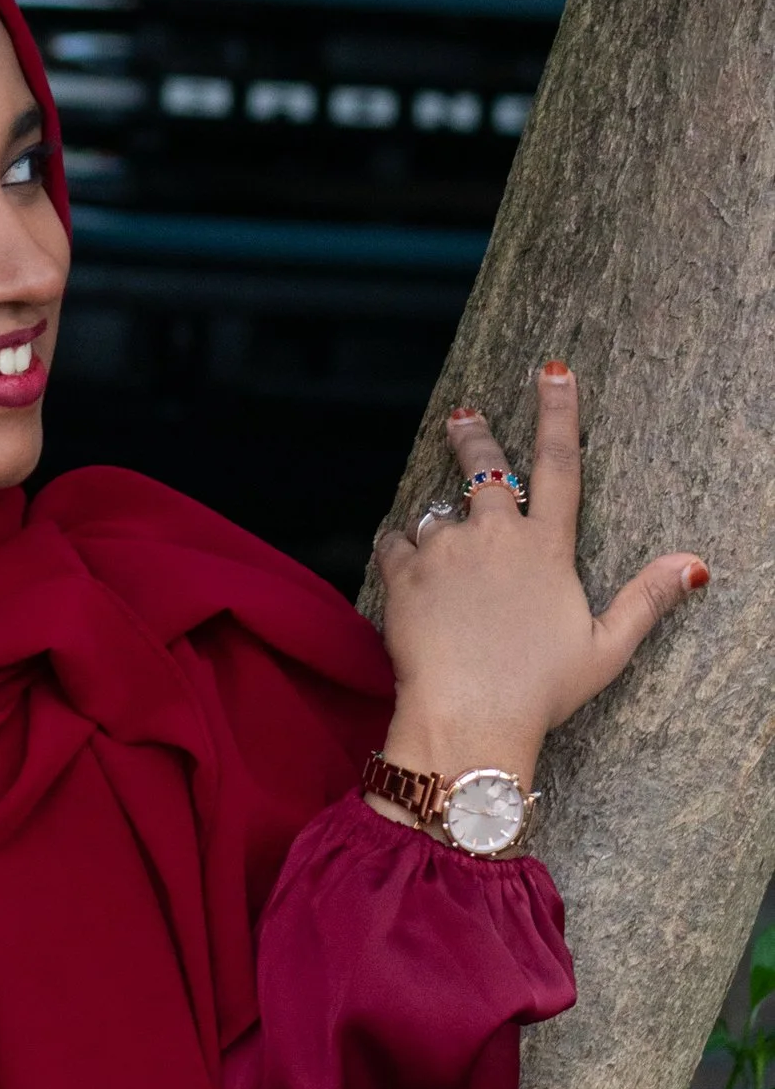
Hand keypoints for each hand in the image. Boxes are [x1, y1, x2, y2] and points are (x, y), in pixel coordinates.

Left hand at [372, 362, 704, 801]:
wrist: (469, 718)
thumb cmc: (540, 690)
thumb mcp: (605, 648)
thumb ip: (645, 600)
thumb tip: (694, 565)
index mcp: (546, 548)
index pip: (560, 463)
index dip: (559, 412)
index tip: (554, 371)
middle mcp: (495, 534)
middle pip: (483, 464)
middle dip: (473, 435)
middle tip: (463, 417)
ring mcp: (446, 550)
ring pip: (436, 513)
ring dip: (439, 523)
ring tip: (443, 558)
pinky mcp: (404, 572)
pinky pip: (395, 544)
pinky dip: (400, 555)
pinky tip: (409, 577)